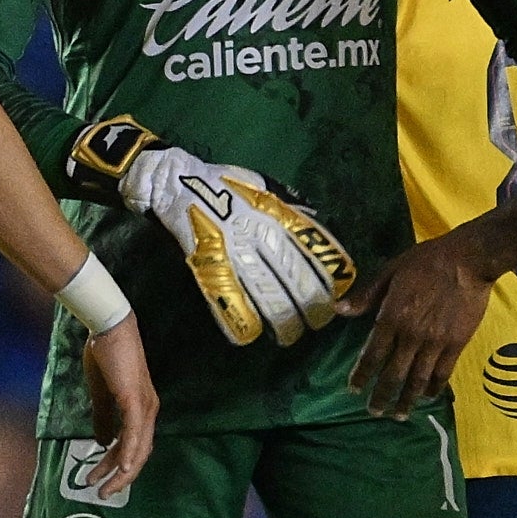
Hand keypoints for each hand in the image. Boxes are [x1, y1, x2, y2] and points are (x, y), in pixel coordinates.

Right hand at [77, 316, 157, 495]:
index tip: (100, 478)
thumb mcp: (101, 394)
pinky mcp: (135, 399)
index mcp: (141, 409)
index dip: (118, 465)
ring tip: (104, 487)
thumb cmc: (105, 356)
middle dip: (120, 477)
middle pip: (139, 453)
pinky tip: (123, 469)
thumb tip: (102, 444)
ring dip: (121, 471)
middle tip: (103, 493)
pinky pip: (134, 433)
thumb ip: (102, 419)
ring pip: (138, 448)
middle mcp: (148, 410)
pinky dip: (130, 452)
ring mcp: (144, 405)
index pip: (134, 446)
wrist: (109, 329)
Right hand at [79, 121, 353, 345]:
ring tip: (289, 337)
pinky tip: (251, 335)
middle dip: (313, 309)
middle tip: (317, 323)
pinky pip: (229, 303)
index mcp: (278, 213)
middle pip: (298, 280)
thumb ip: (291, 207)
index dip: (333, 275)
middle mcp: (261, 234)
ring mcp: (234, 253)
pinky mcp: (208, 268)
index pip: (317, 249)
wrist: (176, 181)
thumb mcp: (266, 186)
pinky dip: (242, 324)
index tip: (340, 293)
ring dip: (283, 324)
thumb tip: (315, 223)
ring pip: (268, 298)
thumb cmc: (224, 183)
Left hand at [342, 228, 492, 418]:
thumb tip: (338, 310)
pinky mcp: (456, 344)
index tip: (353, 390)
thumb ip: (366, 294)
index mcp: (391, 317)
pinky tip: (426, 397)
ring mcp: (435, 343)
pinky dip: (433, 388)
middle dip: (381, 396)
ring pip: (417, 379)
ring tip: (399, 415)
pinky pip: (442, 373)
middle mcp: (410, 336)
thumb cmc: (426, 261)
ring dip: (406, 400)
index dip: (361, 375)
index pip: (372, 355)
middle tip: (373, 412)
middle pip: (393, 375)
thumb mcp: (390, 271)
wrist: (468, 260)